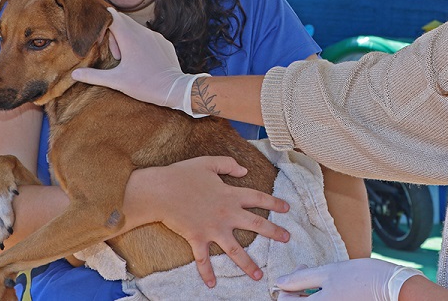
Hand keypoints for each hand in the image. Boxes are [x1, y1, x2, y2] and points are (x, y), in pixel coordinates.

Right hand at [71, 8, 204, 115]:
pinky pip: (149, 36)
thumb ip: (93, 75)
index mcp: (130, 37)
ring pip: (137, 29)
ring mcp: (156, 36)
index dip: (103, 25)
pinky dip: (142, 43)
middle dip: (115, 33)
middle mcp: (144, 32)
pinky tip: (142, 61)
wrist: (174, 89)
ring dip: (128, 39)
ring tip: (128, 60)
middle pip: (124, 21)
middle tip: (116, 55)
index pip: (112, 17)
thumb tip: (74, 75)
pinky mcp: (165, 43)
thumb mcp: (116, 81)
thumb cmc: (144, 85)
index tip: (100, 39)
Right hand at [137, 156, 290, 287]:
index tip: (287, 209)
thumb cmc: (183, 174)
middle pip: (256, 224)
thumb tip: (244, 170)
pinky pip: (203, 259)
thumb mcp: (209, 162)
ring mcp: (213, 229)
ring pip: (235, 250)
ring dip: (247, 264)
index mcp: (231, 194)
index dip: (274, 203)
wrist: (160, 191)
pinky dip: (206, 272)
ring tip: (258, 275)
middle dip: (273, 232)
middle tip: (287, 238)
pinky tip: (212, 284)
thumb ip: (229, 164)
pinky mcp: (197, 238)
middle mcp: (226, 214)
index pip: (258, 198)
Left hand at [274, 259, 423, 299]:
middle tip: (308, 272)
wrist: (390, 287)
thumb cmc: (360, 277)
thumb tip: (280, 282)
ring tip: (321, 280)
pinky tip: (331, 287)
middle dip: (298, 290)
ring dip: (310, 294)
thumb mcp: (328, 272)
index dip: (287, 287)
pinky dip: (323, 297)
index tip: (300, 272)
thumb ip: (301, 278)